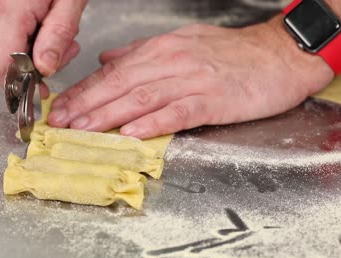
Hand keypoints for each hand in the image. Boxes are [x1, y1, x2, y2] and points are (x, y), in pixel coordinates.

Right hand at [0, 0, 87, 95]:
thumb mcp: (70, 3)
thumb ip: (57, 36)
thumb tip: (44, 69)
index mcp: (9, 10)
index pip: (0, 65)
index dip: (20, 85)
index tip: (41, 92)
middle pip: (5, 62)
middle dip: (38, 65)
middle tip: (65, 48)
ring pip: (5, 53)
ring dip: (35, 52)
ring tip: (56, 30)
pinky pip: (3, 40)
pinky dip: (26, 41)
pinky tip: (41, 26)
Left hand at [47, 16, 333, 138]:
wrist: (280, 55)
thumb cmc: (233, 53)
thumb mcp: (183, 42)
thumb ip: (143, 52)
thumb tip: (108, 59)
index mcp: (162, 49)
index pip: (114, 71)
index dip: (85, 90)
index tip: (62, 106)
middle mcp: (172, 61)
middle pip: (121, 84)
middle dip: (86, 104)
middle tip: (60, 122)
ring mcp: (193, 80)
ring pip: (142, 97)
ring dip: (109, 115)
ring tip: (83, 130)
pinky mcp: (214, 99)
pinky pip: (179, 111)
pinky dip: (153, 122)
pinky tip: (132, 132)